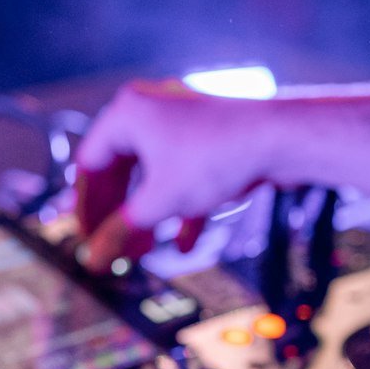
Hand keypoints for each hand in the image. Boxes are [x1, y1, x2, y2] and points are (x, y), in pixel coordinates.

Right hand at [75, 78, 268, 272]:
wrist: (283, 140)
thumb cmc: (218, 157)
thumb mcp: (160, 201)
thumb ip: (121, 230)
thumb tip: (95, 258)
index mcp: (127, 114)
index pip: (90, 164)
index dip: (86, 207)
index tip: (87, 238)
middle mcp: (151, 110)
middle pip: (120, 171)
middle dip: (118, 214)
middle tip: (112, 245)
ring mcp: (182, 123)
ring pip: (152, 176)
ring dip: (147, 214)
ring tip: (143, 249)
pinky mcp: (209, 138)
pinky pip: (183, 175)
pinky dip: (179, 207)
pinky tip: (183, 242)